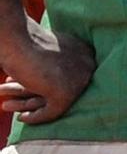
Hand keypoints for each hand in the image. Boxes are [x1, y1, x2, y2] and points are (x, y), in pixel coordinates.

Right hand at [0, 0, 94, 123]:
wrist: (15, 36)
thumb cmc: (24, 38)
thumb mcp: (46, 48)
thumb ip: (52, 61)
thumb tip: (48, 80)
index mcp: (85, 52)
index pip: (69, 77)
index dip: (47, 87)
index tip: (31, 91)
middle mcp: (87, 66)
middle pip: (63, 89)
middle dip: (39, 98)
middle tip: (24, 106)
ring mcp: (78, 81)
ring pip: (54, 101)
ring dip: (30, 106)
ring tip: (12, 108)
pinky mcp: (64, 94)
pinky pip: (51, 113)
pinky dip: (35, 117)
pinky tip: (22, 117)